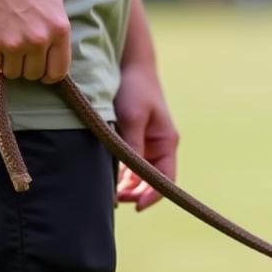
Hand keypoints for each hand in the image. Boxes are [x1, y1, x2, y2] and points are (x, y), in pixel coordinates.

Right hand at [0, 0, 71, 81]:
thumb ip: (57, 25)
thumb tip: (57, 49)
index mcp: (59, 30)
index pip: (59, 70)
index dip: (49, 74)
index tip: (40, 69)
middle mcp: (39, 39)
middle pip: (34, 74)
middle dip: (25, 65)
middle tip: (17, 49)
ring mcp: (14, 43)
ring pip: (12, 73)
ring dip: (6, 62)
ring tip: (2, 40)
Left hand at [114, 60, 178, 210]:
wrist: (130, 63)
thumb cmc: (135, 88)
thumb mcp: (132, 118)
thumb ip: (131, 146)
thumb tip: (127, 176)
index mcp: (166, 142)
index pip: (166, 179)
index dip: (153, 196)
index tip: (136, 207)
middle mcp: (158, 146)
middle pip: (152, 180)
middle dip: (135, 193)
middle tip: (114, 201)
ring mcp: (145, 142)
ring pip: (138, 174)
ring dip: (126, 185)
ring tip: (109, 192)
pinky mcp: (131, 137)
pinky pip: (128, 162)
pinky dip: (119, 172)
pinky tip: (106, 176)